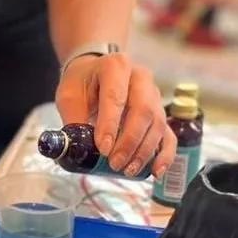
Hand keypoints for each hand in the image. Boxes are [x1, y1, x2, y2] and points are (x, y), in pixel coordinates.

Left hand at [55, 54, 175, 176]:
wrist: (94, 73)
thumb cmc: (82, 83)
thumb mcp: (69, 96)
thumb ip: (74, 119)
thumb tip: (78, 149)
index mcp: (115, 66)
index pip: (116, 97)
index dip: (110, 125)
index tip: (102, 148)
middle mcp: (141, 78)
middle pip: (143, 111)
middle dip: (129, 141)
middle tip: (115, 163)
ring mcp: (154, 95)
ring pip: (157, 124)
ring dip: (144, 151)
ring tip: (127, 170)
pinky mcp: (160, 113)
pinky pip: (169, 134)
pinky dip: (165, 155)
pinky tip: (155, 171)